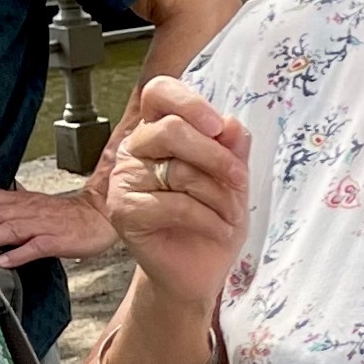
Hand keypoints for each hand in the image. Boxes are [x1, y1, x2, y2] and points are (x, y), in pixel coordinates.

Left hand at [0, 185, 121, 266]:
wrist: (100, 216)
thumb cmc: (65, 216)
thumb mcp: (33, 207)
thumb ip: (8, 212)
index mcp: (21, 200)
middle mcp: (28, 209)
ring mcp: (43, 225)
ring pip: (9, 228)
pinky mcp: (57, 240)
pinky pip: (36, 246)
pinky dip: (18, 254)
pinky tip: (3, 262)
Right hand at [105, 77, 251, 312]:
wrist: (198, 270)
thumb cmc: (214, 219)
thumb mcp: (234, 179)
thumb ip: (233, 149)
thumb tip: (232, 123)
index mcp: (159, 130)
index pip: (159, 93)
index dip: (189, 102)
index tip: (218, 126)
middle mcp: (136, 149)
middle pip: (171, 130)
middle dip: (217, 157)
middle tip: (240, 181)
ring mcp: (125, 179)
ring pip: (179, 171)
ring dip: (220, 196)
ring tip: (233, 215)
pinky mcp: (123, 210)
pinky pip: (174, 205)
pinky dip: (208, 219)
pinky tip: (220, 230)